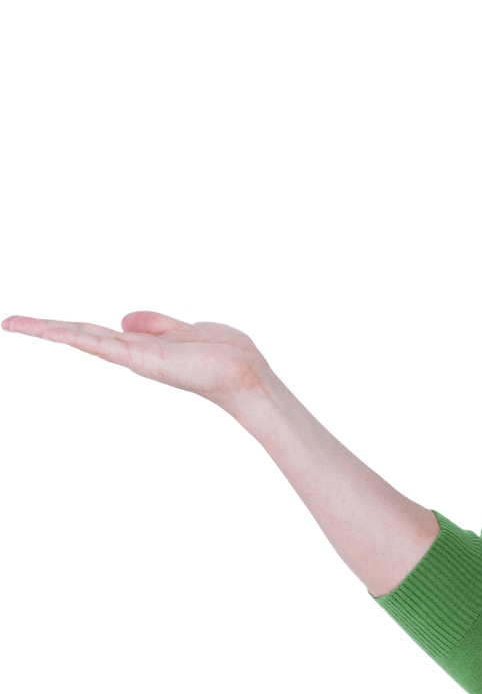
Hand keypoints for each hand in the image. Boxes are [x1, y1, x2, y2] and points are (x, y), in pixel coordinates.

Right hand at [1, 310, 275, 415]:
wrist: (246, 377)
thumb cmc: (226, 357)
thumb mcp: (187, 330)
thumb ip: (158, 324)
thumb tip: (124, 316)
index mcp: (144, 346)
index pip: (98, 333)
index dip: (68, 326)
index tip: (39, 322)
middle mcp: (134, 355)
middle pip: (82, 336)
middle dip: (46, 329)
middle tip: (9, 321)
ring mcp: (135, 358)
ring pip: (83, 338)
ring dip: (46, 330)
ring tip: (12, 322)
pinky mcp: (141, 358)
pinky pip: (100, 342)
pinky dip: (73, 335)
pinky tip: (47, 329)